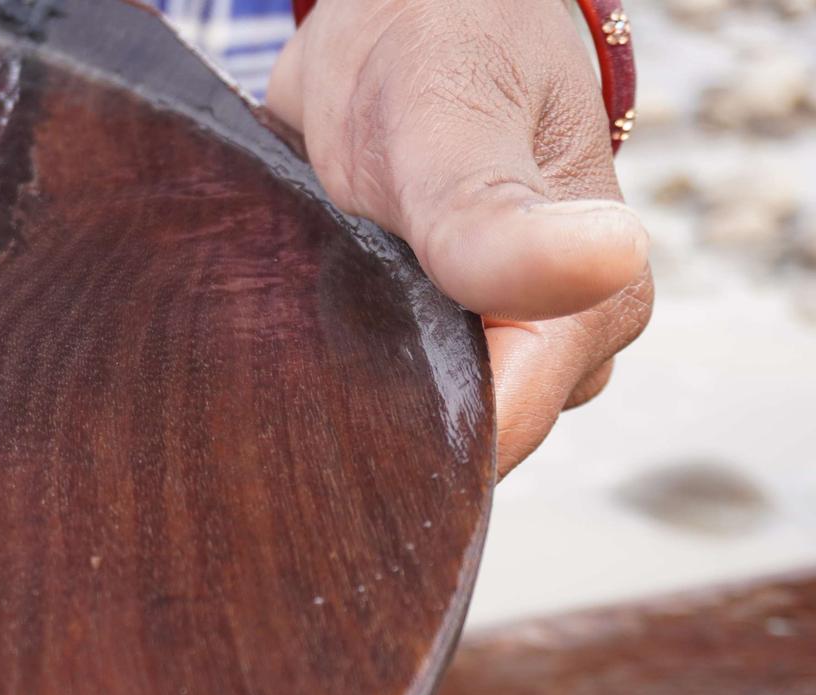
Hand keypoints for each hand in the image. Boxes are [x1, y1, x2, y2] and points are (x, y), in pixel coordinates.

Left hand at [268, 0, 654, 475]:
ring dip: (346, 383)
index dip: (417, 435)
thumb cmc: (442, 57)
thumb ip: (498, 221)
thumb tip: (604, 259)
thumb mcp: (456, 130)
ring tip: (310, 306)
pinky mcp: (428, 344)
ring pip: (405, 418)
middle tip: (314, 322)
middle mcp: (545, 353)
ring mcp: (486, 351)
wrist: (402, 17)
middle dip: (374, 408)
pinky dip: (331, 364)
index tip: (340, 380)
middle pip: (447, 442)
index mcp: (587, 316)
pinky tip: (301, 324)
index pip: (496, 436)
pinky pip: (374, 389)